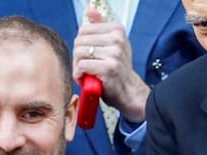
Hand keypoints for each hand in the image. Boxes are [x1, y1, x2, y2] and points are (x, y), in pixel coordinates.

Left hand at [72, 7, 148, 123]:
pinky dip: (79, 75)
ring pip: (79, 53)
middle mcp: (117, 39)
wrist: (128, 90)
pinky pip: (82, 66)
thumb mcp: (112, 44)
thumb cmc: (117, 68)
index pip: (84, 30)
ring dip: (78, 67)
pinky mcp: (108, 68)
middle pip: (79, 41)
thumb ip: (100, 26)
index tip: (88, 55)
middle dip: (78, 57)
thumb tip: (90, 10)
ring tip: (86, 73)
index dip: (81, 45)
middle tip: (85, 66)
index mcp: (117, 30)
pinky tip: (86, 79)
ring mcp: (114, 54)